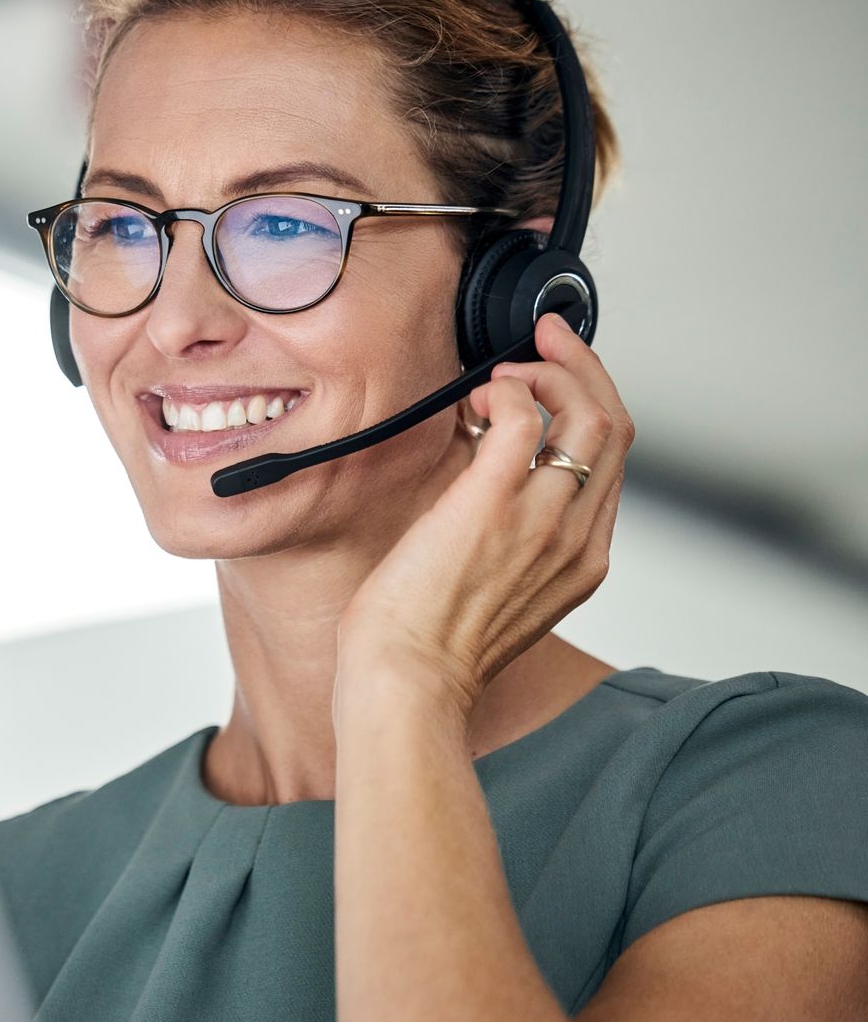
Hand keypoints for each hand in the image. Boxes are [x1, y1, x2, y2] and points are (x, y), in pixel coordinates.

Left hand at [336, 310, 634, 716]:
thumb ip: (509, 531)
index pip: (611, 460)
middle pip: (614, 426)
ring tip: (503, 375)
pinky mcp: (493, 501)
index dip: (590, 403)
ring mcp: (541, 517)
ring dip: (548, 372)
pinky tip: (477, 397)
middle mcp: (575, 536)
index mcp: (581, 559)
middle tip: (545, 339)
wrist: (408, 681)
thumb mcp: (497, 587)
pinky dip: (506, 391)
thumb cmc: (430, 645)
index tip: (558, 374)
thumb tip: (482, 462)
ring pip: (587, 413)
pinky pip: (524, 418)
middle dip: (583, 368)